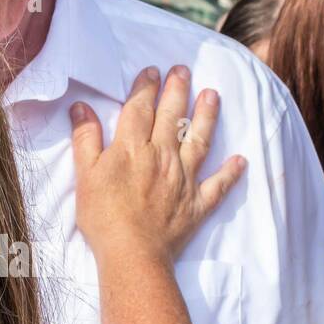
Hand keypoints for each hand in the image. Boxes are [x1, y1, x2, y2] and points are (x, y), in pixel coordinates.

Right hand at [70, 65, 246, 267]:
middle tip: (183, 69)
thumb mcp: (85, 174)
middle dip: (177, 90)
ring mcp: (184, 178)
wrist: (132, 253)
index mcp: (132, 148)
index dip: (145, 87)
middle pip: (172, 116)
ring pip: (199, 140)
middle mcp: (162, 156)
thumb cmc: (103, 215)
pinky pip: (218, 184)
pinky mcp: (197, 203)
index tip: (152, 71)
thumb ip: (86, 138)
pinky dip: (231, 172)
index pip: (140, 109)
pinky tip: (240, 160)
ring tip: (213, 95)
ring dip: (207, 116)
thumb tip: (82, 107)